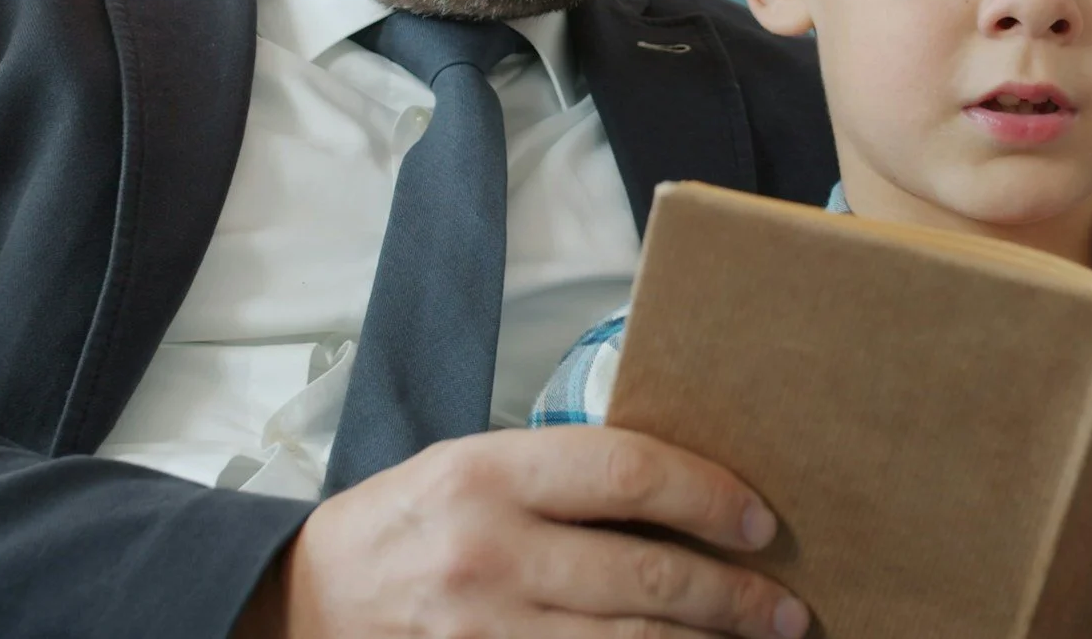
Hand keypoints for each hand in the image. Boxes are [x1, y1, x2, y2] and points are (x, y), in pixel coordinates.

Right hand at [250, 427, 810, 638]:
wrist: (304, 604)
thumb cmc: (403, 527)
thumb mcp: (468, 467)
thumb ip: (560, 477)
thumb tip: (679, 494)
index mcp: (488, 473)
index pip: (627, 473)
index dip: (709, 496)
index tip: (759, 519)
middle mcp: (489, 552)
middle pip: (648, 576)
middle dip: (735, 597)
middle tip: (787, 608)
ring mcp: (485, 631)